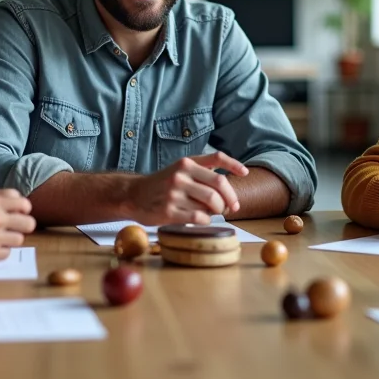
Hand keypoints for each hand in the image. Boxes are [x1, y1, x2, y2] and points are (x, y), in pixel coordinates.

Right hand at [128, 153, 246, 224]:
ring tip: (212, 212)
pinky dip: (206, 220)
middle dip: (230, 198)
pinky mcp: (169, 211)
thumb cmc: (162, 185)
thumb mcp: (179, 171)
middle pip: (218, 185)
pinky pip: (199, 217)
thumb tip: (229, 189)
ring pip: (210, 204)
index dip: (234, 165)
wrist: (133, 195)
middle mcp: (181, 174)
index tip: (244, 173)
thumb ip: (201, 174)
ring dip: (217, 211)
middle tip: (232, 207)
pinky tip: (201, 219)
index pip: (216, 158)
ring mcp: (174, 193)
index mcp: (186, 162)